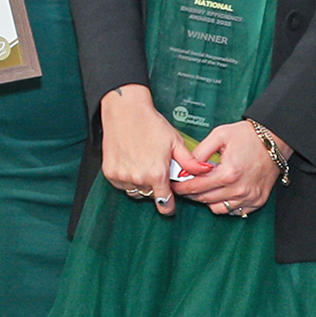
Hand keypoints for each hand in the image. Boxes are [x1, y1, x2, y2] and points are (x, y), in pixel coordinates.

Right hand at [100, 87, 202, 216]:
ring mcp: (122, 176)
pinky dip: (127, 179)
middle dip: (156, 187)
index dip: (169, 205)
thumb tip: (205, 171)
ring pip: (136, 192)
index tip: (170, 204)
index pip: (164, 203)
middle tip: (156, 169)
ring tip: (143, 165)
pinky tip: (131, 163)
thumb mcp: (175, 142)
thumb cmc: (150, 124)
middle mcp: (139, 178)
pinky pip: (122, 185)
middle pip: (151, 196)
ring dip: (141, 184)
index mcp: (157, 174)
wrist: (125, 111)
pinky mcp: (110, 173)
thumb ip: (190, 162)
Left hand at [177, 119, 283, 216]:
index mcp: (228, 173)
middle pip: (205, 199)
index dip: (182, 187)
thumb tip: (185, 168)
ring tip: (203, 189)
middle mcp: (239, 189)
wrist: (275, 140)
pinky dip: (224, 205)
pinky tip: (220, 193)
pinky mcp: (257, 201)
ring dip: (207, 200)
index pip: (196, 187)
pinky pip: (234, 211)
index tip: (175, 185)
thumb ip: (200, 152)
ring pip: (217, 208)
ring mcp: (249, 197)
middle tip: (184, 187)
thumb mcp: (220, 135)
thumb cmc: (249, 136)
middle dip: (190, 194)